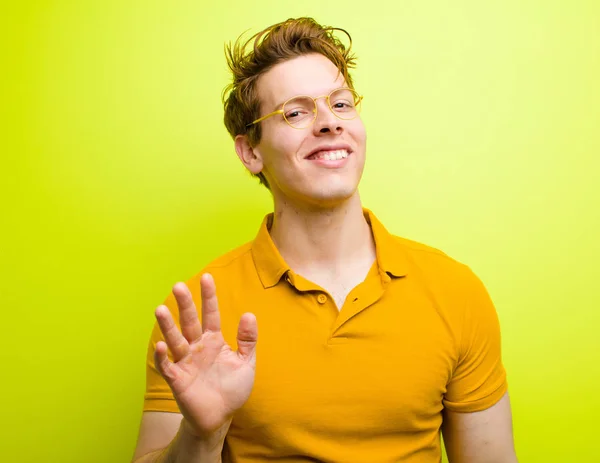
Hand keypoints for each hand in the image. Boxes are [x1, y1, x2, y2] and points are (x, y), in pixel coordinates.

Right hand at [153, 273, 257, 437]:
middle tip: (178, 286)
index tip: (207, 277)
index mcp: (214, 340)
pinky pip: (167, 366)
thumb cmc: (232, 389)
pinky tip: (160, 346)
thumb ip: (248, 340)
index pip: (210, 314)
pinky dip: (162, 357)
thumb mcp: (246, 363)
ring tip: (160, 309)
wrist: (220, 417)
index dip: (209, 297)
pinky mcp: (177, 380)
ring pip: (175, 340)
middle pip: (189, 321)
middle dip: (184, 304)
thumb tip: (249, 314)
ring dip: (167, 326)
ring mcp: (185, 362)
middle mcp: (197, 347)